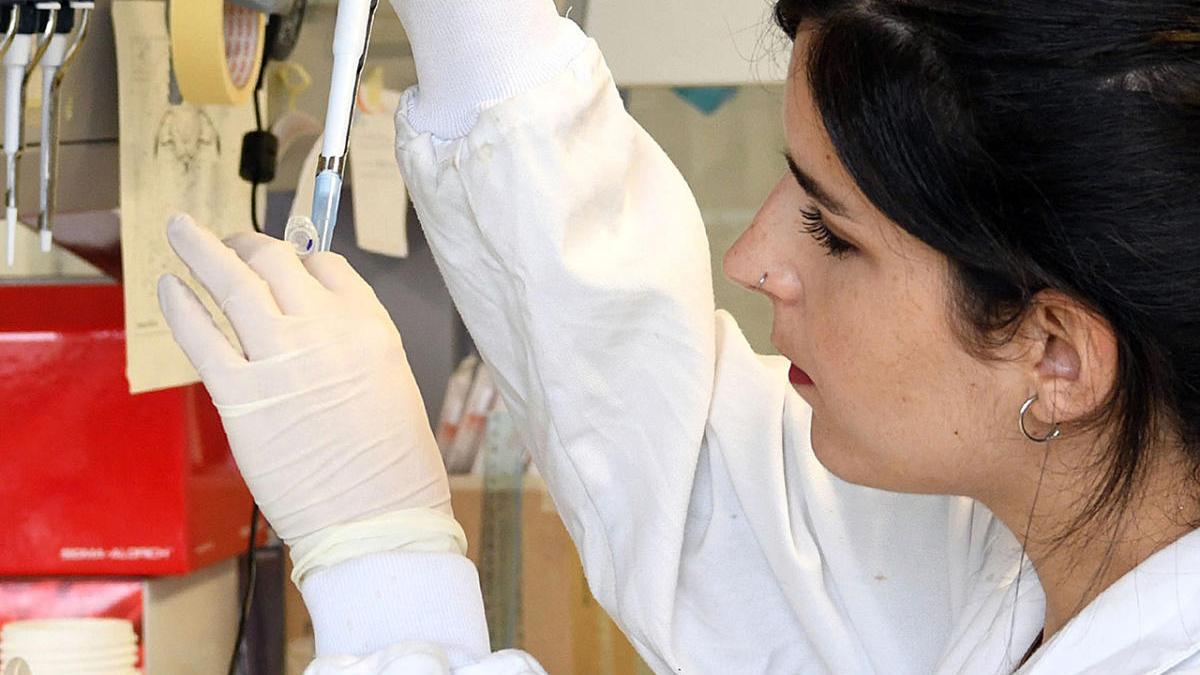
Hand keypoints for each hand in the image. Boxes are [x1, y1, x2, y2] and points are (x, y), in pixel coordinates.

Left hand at [156, 214, 450, 545]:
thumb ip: (352, 346)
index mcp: (369, 326)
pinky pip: (201, 335)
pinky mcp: (240, 396)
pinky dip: (180, 305)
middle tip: (225, 241)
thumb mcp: (392, 383)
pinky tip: (168, 286)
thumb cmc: (395, 466)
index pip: (326, 267)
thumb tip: (312, 327)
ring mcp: (279, 359)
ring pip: (232, 281)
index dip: (300, 260)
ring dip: (200, 248)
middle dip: (246, 244)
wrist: (378, 518)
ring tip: (181, 229)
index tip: (283, 264)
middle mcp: (324, 330)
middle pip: (275, 261)